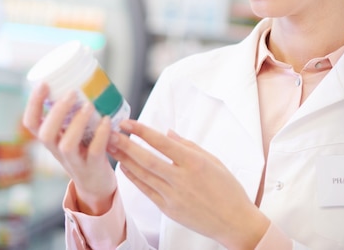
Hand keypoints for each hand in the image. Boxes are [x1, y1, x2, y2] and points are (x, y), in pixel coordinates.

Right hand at [22, 83, 116, 214]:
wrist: (96, 186)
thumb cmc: (84, 151)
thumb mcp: (70, 133)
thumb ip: (70, 114)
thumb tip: (80, 80)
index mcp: (51, 139)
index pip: (31, 123)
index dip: (33, 104)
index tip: (44, 83)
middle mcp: (57, 151)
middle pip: (45, 134)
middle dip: (56, 112)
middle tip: (72, 92)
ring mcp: (74, 161)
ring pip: (67, 144)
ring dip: (77, 123)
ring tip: (89, 106)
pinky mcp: (93, 167)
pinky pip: (94, 151)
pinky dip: (101, 135)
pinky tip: (107, 121)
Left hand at [108, 120, 269, 249]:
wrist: (234, 222)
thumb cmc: (228, 189)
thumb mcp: (213, 160)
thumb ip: (188, 146)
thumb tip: (167, 133)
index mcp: (195, 163)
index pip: (162, 143)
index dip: (142, 131)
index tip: (127, 123)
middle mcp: (182, 179)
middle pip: (146, 159)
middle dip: (125, 145)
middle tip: (109, 133)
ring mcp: (173, 196)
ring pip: (143, 175)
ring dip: (125, 160)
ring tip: (110, 147)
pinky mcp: (169, 209)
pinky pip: (146, 191)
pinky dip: (134, 178)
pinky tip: (124, 168)